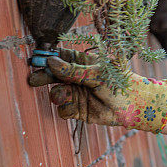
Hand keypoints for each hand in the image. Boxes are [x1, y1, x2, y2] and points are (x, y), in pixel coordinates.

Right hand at [28, 48, 166, 133]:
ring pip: (57, 93)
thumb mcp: (96, 73)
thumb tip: (51, 61)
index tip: (36, 59)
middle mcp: (77, 77)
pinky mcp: (78, 109)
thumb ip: (73, 70)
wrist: (133, 105)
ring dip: (58, 94)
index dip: (48, 57)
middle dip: (44, 77)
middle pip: (54, 75)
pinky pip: (64, 109)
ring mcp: (77, 93)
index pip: (61, 57)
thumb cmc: (119, 82)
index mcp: (83, 62)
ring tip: (64, 94)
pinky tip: (74, 107)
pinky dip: (66, 109)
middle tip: (34, 79)